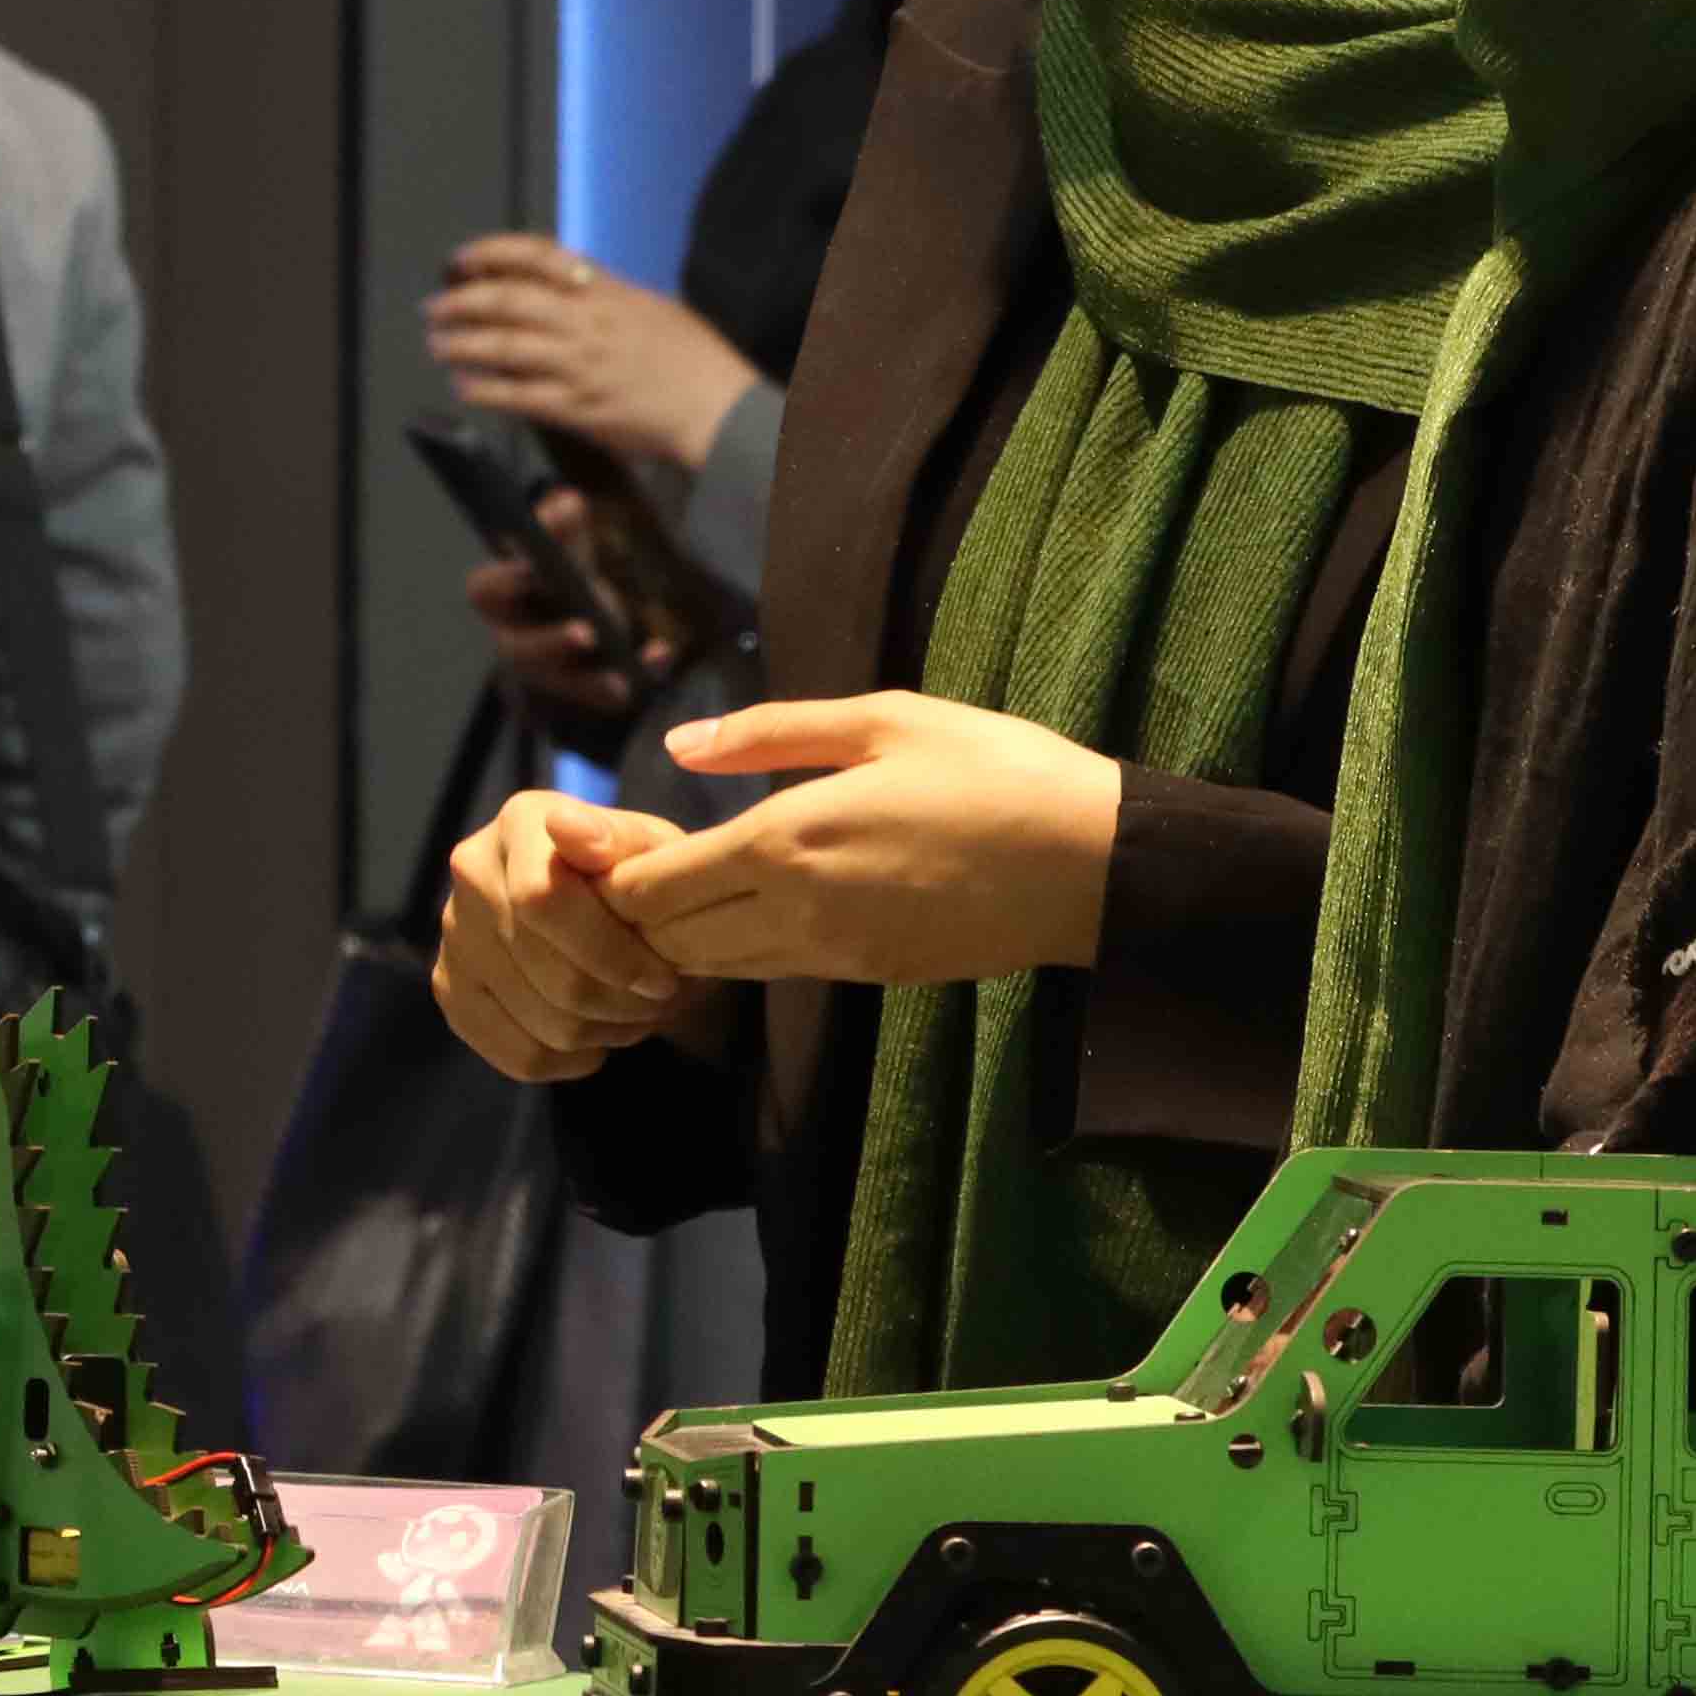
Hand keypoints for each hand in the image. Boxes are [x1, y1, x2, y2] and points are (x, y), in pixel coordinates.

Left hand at [427, 235, 766, 476]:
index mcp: (604, 291)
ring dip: (462, 344)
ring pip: (503, 348)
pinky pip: (518, 396)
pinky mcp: (578, 408)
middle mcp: (586, 323)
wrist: (716, 405)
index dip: (491, 252)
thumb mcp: (648, 305)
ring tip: (438, 344)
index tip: (462, 258)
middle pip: (507, 301)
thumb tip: (563, 286)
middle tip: (433, 307)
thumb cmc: (692, 357)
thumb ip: (602, 295)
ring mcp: (579, 366)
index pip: (537, 256)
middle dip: (461, 302)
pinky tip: (465, 386)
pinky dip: (485, 390)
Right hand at [434, 790, 719, 1082]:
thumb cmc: (641, 876)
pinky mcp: (450, 988)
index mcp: (521, 822)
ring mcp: (453, 932)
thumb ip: (620, 840)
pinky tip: (595, 1041)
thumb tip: (568, 829)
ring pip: (536, 1020)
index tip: (663, 979)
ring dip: (602, 1034)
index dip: (609, 953)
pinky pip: (515, 1054)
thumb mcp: (652, 851)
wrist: (615, 911)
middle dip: (617, 1001)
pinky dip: (568, 1062)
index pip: (541, 901)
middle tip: (657, 1004)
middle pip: (542, 970)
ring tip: (634, 1016)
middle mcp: (471, 870)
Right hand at [463, 491, 677, 719]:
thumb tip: (569, 505)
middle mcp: (516, 639)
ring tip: (621, 682)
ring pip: (563, 684)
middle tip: (586, 633)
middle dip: (552, 643)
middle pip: (522, 650)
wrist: (580, 610)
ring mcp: (550, 671)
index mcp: (501, 597)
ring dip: (591, 683)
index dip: (503, 582)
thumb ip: (563, 521)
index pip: (484, 591)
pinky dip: (639, 674)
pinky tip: (660, 654)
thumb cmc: (561, 569)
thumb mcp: (562, 540)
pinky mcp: (587, 687)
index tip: (531, 571)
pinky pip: (608, 691)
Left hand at [599, 696, 1124, 992]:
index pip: (654, 885)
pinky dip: (733, 949)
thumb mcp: (883, 719)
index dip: (612, 874)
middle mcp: (796, 911)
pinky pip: (769, 970)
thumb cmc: (994, 771)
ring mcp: (833, 955)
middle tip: (626, 869)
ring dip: (679, 938)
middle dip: (630, 914)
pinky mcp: (867, 976)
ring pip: (713, 968)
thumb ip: (770, 732)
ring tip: (677, 888)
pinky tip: (745, 905)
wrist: (1093, 866)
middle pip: (668, 940)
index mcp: (788, 841)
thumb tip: (680, 746)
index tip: (602, 845)